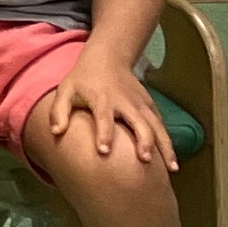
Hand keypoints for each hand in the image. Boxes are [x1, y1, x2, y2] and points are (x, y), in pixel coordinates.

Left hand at [28, 56, 176, 171]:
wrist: (107, 58)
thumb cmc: (83, 79)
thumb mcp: (65, 90)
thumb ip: (59, 111)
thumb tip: (56, 132)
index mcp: (102, 99)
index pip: (104, 118)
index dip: (104, 134)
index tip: (104, 151)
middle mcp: (125, 102)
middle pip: (138, 122)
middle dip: (143, 141)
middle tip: (144, 160)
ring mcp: (140, 103)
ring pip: (156, 126)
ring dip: (165, 146)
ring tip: (172, 168)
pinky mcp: (150, 105)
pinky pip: (161, 124)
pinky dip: (168, 141)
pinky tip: (172, 159)